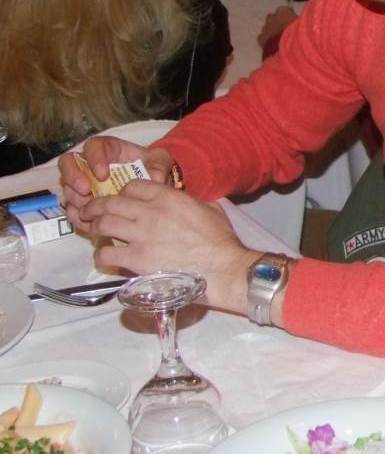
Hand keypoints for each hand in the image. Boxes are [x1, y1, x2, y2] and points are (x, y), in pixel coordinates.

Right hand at [58, 137, 174, 235]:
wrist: (152, 186)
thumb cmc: (152, 167)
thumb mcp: (160, 162)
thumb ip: (159, 165)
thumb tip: (155, 177)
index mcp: (107, 149)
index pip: (93, 147)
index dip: (93, 159)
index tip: (103, 174)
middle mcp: (90, 164)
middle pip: (68, 164)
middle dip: (73, 177)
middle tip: (86, 191)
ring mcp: (84, 183)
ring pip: (68, 187)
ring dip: (74, 198)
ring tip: (88, 209)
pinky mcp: (84, 202)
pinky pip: (72, 208)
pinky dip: (77, 216)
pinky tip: (87, 222)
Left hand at [80, 180, 258, 312]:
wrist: (223, 268)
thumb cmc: (221, 240)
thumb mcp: (210, 210)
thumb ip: (191, 202)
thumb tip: (187, 203)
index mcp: (168, 197)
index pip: (132, 186)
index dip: (123, 192)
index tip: (121, 200)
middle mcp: (150, 212)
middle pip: (110, 203)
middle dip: (96, 207)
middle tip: (91, 213)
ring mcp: (140, 236)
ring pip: (103, 225)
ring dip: (95, 229)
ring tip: (95, 234)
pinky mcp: (136, 259)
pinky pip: (106, 254)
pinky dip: (102, 255)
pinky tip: (105, 258)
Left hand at [258, 6, 298, 55]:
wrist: (286, 49)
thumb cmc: (299, 35)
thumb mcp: (304, 25)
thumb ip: (299, 21)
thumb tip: (300, 22)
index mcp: (283, 11)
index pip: (285, 10)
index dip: (289, 15)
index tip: (293, 21)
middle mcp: (272, 17)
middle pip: (274, 17)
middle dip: (278, 22)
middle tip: (285, 29)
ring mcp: (265, 28)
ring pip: (267, 27)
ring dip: (272, 30)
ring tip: (279, 38)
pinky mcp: (261, 38)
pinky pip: (263, 37)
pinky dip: (267, 39)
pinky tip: (272, 45)